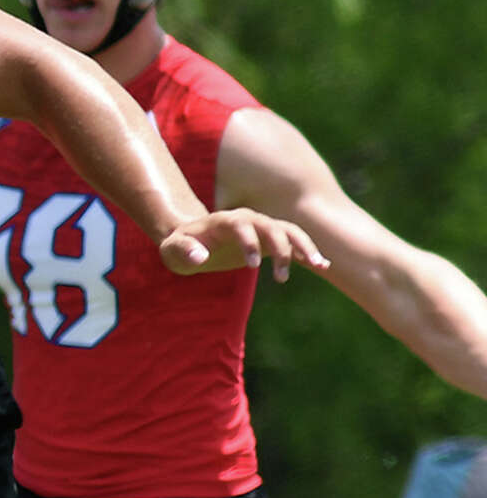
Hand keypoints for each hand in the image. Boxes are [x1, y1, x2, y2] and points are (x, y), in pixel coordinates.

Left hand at [159, 208, 329, 279]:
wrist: (190, 241)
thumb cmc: (179, 246)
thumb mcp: (173, 250)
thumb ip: (183, 251)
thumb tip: (200, 257)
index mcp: (224, 220)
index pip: (243, 226)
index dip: (249, 243)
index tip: (252, 268)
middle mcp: (247, 220)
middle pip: (272, 227)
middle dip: (282, 249)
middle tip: (281, 278)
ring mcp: (260, 228)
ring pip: (288, 231)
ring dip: (304, 247)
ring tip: (319, 267)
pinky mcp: (268, 240)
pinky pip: (293, 242)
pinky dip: (307, 252)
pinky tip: (323, 266)